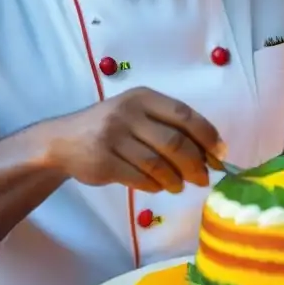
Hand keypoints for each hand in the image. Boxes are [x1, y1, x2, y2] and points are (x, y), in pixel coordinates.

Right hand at [43, 87, 224, 193]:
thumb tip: (214, 153)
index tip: (220, 155)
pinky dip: (155, 186)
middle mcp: (128, 113)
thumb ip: (170, 126)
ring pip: (159, 165)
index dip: (207, 136)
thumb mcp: (138, 114)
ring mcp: (113, 137)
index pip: (185, 115)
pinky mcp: (102, 162)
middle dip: (196, 165)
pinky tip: (158, 187)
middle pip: (175, 143)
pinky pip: (140, 179)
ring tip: (179, 185)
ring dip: (176, 180)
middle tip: (203, 179)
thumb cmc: (112, 128)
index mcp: (143, 97)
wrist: (63, 141)